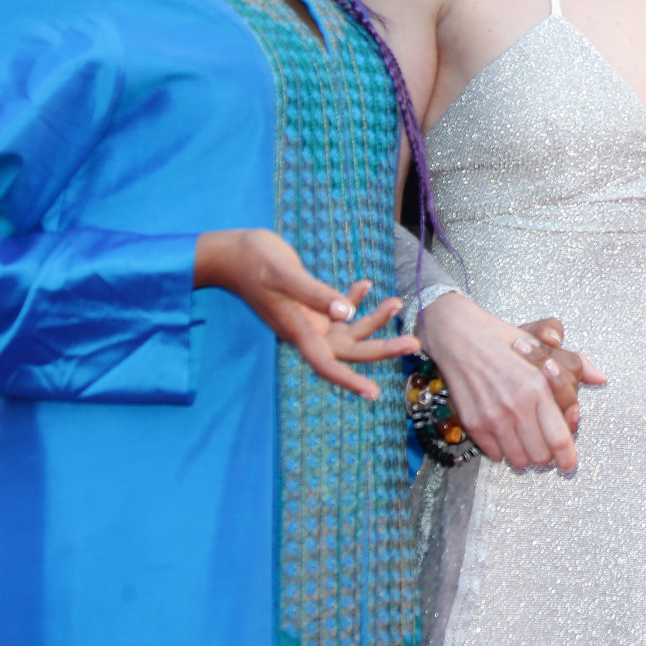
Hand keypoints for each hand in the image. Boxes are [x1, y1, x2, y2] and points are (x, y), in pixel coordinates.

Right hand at [194, 229, 418, 398]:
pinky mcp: (309, 303)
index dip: (349, 380)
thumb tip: (345, 313)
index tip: (373, 393)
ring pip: (348, 328)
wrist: (232, 252)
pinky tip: (366, 284)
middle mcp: (306, 330)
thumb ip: (315, 294)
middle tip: (414, 344)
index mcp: (298, 330)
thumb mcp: (285, 274)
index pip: (327, 363)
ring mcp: (308, 318)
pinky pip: (337, 309)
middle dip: (382, 348)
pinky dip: (353, 299)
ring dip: (374, 318)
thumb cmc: (253, 260)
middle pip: (349, 349)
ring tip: (397, 302)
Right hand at [417, 293, 598, 470]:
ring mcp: (494, 417)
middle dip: (546, 456)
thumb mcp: (543, 346)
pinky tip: (504, 434)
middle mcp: (518, 406)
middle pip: (540, 455)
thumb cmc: (504, 341)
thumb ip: (576, 363)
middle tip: (544, 447)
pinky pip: (495, 454)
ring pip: (518, 460)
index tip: (568, 464)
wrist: (460, 337)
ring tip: (524, 441)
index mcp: (539, 388)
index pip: (559, 438)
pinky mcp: (474, 423)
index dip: (567, 457)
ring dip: (524, 455)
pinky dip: (502, 450)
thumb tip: (600, 378)